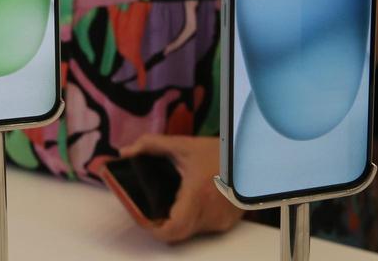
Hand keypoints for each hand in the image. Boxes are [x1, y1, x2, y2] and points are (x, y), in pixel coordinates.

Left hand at [118, 134, 242, 243]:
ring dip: (179, 222)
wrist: (251, 157)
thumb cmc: (218, 152)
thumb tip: (125, 152)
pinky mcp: (228, 223)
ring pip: (190, 232)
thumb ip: (150, 145)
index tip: (144, 217)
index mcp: (197, 196)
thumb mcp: (182, 145)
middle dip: (163, 224)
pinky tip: (191, 202)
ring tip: (172, 202)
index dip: (155, 229)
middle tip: (152, 209)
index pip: (173, 229)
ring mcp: (221, 221)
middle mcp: (210, 214)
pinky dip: (194, 219)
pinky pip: (203, 228)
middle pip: (178, 233)